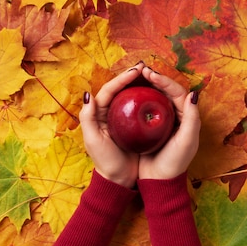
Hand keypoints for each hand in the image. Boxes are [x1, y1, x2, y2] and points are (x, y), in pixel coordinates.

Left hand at [78, 62, 144, 187]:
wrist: (118, 179)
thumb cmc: (104, 161)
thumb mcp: (93, 140)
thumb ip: (88, 117)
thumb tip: (88, 94)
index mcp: (99, 113)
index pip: (110, 90)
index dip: (122, 79)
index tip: (136, 71)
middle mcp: (110, 113)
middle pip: (121, 89)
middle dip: (132, 77)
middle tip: (146, 66)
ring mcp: (123, 119)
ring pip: (132, 96)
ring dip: (141, 84)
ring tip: (152, 75)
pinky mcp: (134, 127)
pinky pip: (141, 108)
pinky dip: (148, 99)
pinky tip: (158, 94)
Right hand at [138, 66, 200, 179]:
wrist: (159, 182)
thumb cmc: (174, 162)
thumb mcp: (186, 141)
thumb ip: (191, 118)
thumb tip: (193, 93)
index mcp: (186, 117)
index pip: (177, 92)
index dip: (165, 81)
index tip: (151, 74)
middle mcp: (176, 116)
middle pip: (166, 91)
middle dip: (155, 79)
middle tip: (141, 70)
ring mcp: (162, 122)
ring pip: (155, 98)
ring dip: (146, 86)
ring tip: (134, 77)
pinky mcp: (149, 128)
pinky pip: (144, 108)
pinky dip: (138, 99)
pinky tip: (127, 95)